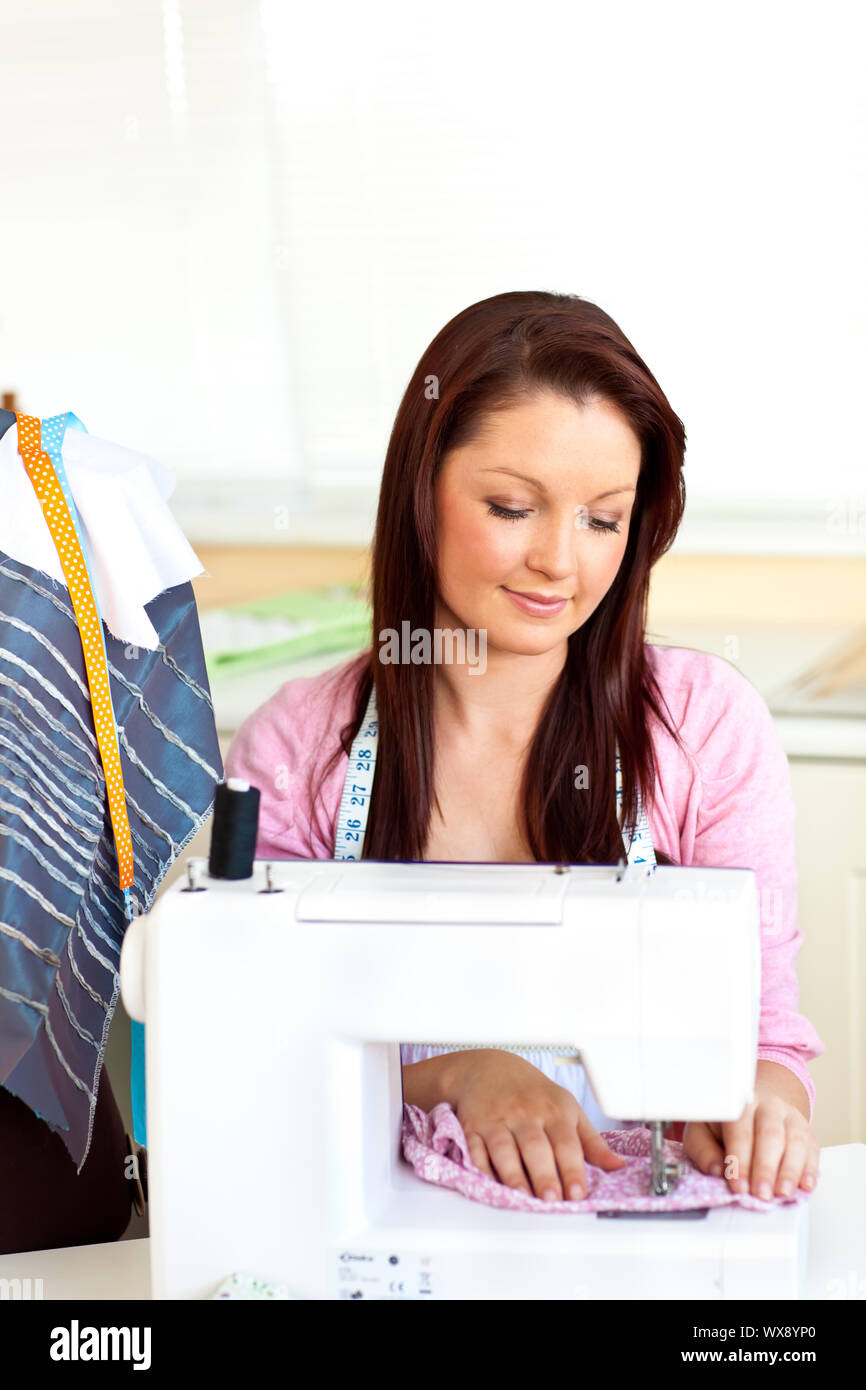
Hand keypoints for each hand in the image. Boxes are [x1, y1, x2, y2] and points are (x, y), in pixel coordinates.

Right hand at [446, 1048, 627, 1200]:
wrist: (489, 1068)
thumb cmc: (534, 1094)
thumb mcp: (568, 1108)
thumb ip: (591, 1141)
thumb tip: (617, 1166)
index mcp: (554, 1111)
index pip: (566, 1143)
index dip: (572, 1169)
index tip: (578, 1193)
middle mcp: (525, 1115)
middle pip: (535, 1147)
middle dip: (543, 1174)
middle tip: (552, 1199)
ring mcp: (498, 1121)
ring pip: (504, 1149)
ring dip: (513, 1175)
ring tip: (523, 1198)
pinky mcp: (473, 1127)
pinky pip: (476, 1149)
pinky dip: (481, 1169)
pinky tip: (491, 1185)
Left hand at [682, 1067, 819, 1200]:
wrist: (756, 1108)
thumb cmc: (726, 1125)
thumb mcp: (704, 1132)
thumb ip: (704, 1151)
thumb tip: (716, 1171)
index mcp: (739, 1105)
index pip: (740, 1131)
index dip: (740, 1160)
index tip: (738, 1186)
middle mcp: (768, 1107)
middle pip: (770, 1135)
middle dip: (765, 1168)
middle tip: (761, 1193)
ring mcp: (790, 1118)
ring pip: (795, 1141)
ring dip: (789, 1170)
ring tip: (782, 1193)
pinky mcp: (807, 1132)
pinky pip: (812, 1149)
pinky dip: (810, 1169)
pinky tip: (805, 1185)